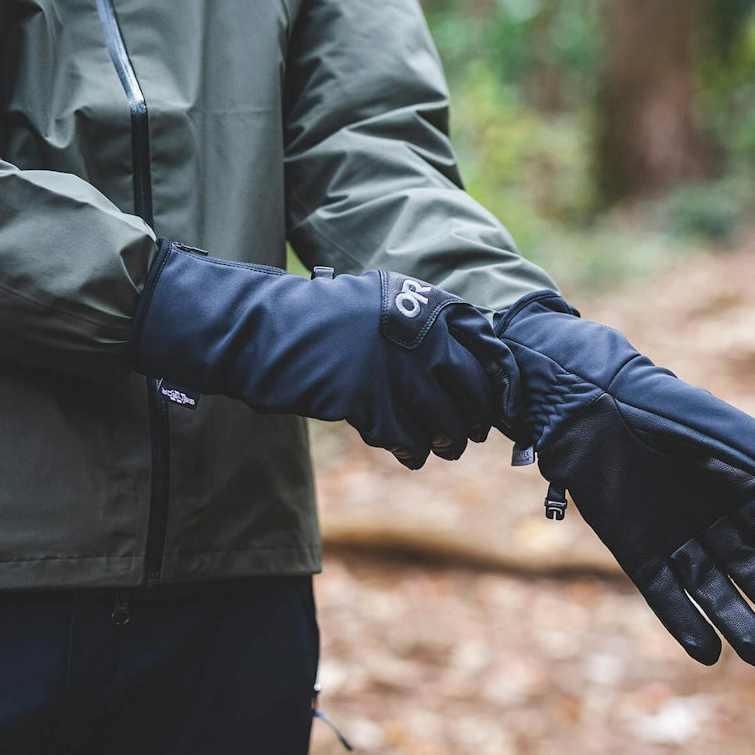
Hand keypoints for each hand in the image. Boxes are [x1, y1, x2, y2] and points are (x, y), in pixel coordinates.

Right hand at [131, 240, 518, 468]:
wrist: (264, 334)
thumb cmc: (320, 324)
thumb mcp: (377, 306)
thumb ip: (420, 328)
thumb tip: (465, 371)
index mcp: (422, 302)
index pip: (482, 344)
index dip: (490, 380)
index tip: (487, 401)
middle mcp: (416, 331)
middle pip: (471, 387)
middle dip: (474, 416)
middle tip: (468, 432)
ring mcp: (394, 366)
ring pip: (445, 419)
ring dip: (446, 440)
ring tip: (439, 447)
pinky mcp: (369, 399)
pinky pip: (408, 438)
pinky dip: (411, 450)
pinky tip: (405, 451)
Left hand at [496, 291, 754, 666]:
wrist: (579, 407)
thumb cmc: (644, 403)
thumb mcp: (698, 420)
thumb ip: (747, 445)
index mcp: (732, 481)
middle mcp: (707, 513)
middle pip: (750, 566)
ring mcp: (671, 534)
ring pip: (711, 587)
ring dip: (737, 621)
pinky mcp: (634, 550)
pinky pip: (664, 593)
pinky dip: (683, 622)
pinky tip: (707, 652)